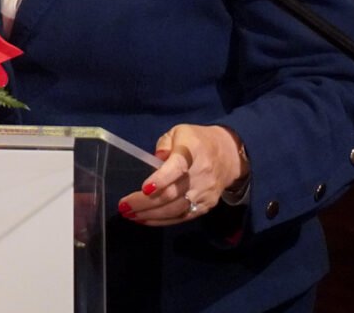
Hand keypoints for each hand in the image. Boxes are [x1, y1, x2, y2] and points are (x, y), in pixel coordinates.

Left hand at [116, 124, 246, 226]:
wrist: (229, 155)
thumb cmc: (197, 141)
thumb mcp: (179, 132)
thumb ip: (164, 144)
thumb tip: (155, 159)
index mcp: (191, 152)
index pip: (177, 167)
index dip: (161, 179)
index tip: (145, 188)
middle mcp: (200, 175)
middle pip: (172, 194)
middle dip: (145, 203)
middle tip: (124, 207)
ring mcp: (204, 194)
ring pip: (175, 210)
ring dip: (150, 215)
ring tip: (130, 215)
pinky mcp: (206, 206)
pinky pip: (182, 217)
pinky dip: (162, 221)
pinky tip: (145, 220)